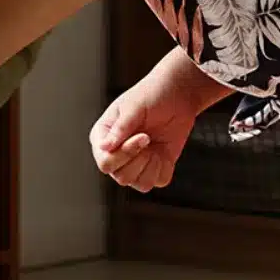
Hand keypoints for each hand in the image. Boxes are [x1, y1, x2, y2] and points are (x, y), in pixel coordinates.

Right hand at [90, 74, 205, 191]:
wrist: (177, 95)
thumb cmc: (151, 96)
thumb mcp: (134, 107)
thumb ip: (120, 128)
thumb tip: (105, 147)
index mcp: (102, 138)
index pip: (105, 162)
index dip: (125, 153)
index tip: (143, 136)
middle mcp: (115, 155)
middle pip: (121, 177)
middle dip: (140, 158)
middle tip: (148, 137)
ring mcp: (134, 164)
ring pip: (138, 184)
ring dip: (151, 164)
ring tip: (154, 144)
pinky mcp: (153, 168)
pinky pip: (156, 182)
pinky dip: (163, 169)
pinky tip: (163, 152)